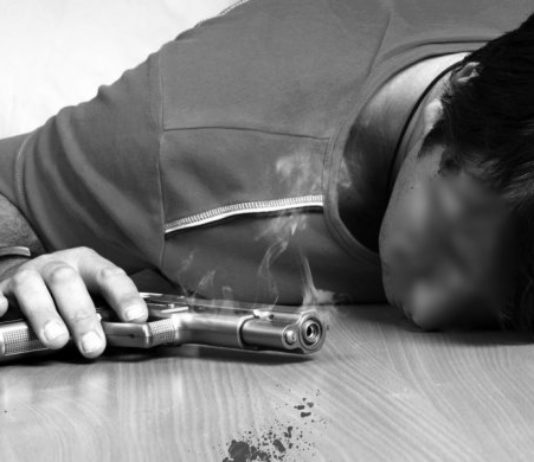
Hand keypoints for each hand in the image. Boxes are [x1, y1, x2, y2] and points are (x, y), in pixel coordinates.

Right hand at [0, 247, 147, 357]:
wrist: (27, 278)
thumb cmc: (67, 292)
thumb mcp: (91, 293)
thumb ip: (107, 311)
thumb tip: (135, 332)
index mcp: (87, 263)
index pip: (109, 276)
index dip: (124, 296)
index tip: (136, 317)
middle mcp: (57, 264)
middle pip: (68, 282)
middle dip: (82, 316)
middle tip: (93, 345)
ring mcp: (27, 274)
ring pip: (33, 287)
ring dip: (46, 315)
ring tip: (57, 340)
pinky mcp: (1, 288)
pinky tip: (3, 313)